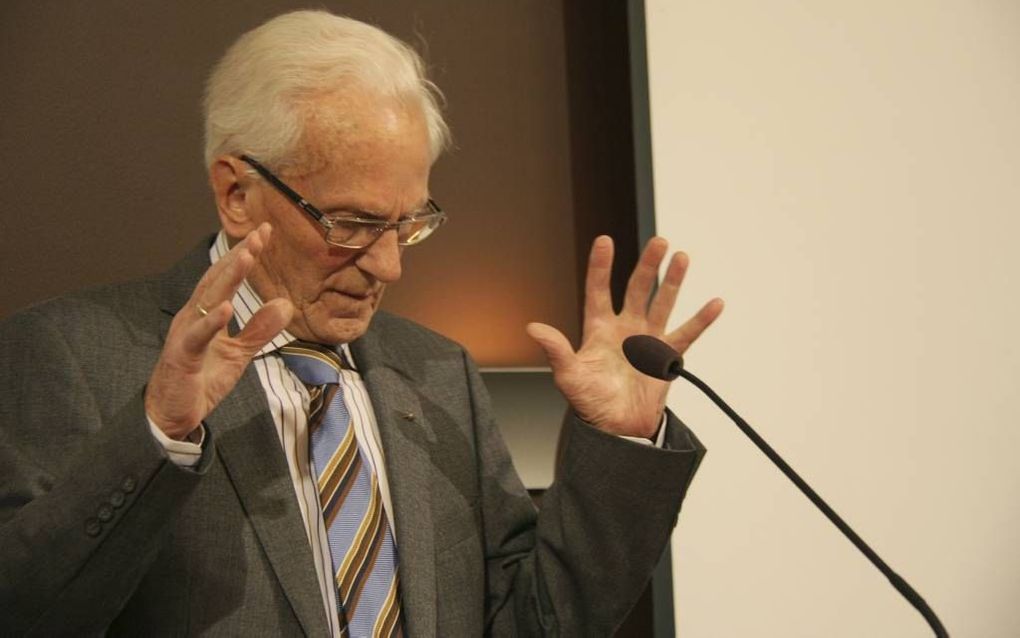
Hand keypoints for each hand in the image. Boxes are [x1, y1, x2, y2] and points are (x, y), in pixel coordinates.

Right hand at [145, 224, 292, 439]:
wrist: (172, 415)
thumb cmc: (201, 379)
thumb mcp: (238, 354)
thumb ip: (259, 330)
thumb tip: (284, 305)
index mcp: (206, 313)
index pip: (227, 277)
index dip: (245, 255)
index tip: (265, 232)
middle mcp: (193, 316)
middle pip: (218, 279)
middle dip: (239, 255)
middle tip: (259, 232)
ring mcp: (186, 334)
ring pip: (208, 300)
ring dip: (228, 277)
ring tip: (247, 256)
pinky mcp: (183, 356)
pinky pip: (198, 336)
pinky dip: (213, 321)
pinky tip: (227, 307)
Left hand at [526, 236, 722, 437]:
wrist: (617, 429)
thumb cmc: (590, 403)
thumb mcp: (568, 376)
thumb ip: (556, 350)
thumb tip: (533, 328)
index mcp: (598, 329)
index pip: (598, 290)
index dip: (601, 266)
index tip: (605, 240)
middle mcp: (624, 328)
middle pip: (637, 289)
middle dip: (647, 265)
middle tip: (659, 242)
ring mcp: (647, 340)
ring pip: (662, 303)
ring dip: (672, 281)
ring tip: (681, 257)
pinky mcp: (666, 357)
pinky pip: (687, 334)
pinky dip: (701, 320)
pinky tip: (715, 303)